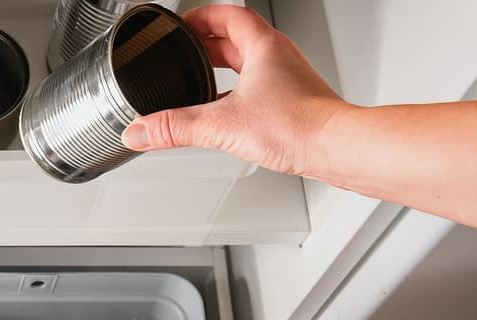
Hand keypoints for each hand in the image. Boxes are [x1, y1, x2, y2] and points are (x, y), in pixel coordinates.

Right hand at [121, 5, 348, 176]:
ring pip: (249, 64)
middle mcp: (278, 58)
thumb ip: (176, 129)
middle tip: (184, 53)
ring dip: (223, 69)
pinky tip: (224, 114)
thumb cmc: (300, 125)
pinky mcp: (292, 102)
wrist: (336, 147)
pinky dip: (237, 94)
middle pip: (236, 38)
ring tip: (199, 82)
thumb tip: (140, 131)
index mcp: (264, 47)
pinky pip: (258, 88)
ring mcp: (288, 79)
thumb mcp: (223, 126)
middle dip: (206, 45)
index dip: (202, 17)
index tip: (182, 24)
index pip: (229, 15)